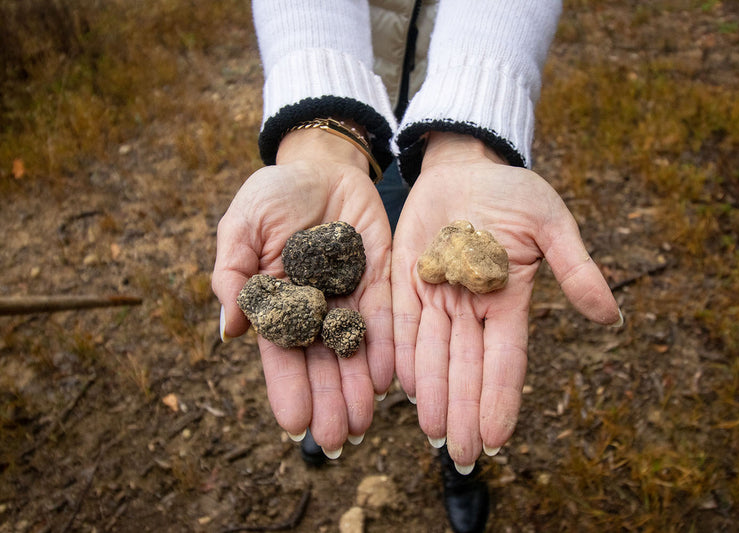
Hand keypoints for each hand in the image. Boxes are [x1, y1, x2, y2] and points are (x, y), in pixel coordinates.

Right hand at [212, 127, 393, 454]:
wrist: (322, 165)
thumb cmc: (274, 194)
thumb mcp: (242, 225)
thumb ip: (234, 273)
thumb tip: (231, 330)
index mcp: (278, 302)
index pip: (282, 355)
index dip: (288, 389)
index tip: (294, 425)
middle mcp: (315, 309)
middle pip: (321, 363)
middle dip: (328, 402)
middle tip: (337, 440)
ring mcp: (348, 298)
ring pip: (353, 352)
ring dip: (357, 389)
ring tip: (364, 424)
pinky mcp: (381, 282)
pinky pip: (384, 320)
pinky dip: (386, 350)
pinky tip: (387, 380)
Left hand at [392, 132, 621, 469]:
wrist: (465, 166)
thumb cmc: (514, 192)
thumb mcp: (551, 223)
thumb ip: (575, 268)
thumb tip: (611, 317)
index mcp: (508, 299)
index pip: (505, 360)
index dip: (500, 398)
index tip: (498, 440)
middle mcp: (473, 307)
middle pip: (467, 368)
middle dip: (465, 411)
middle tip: (461, 456)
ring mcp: (439, 295)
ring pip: (435, 354)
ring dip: (435, 395)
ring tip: (433, 434)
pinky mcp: (409, 281)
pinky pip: (405, 324)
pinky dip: (405, 355)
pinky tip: (404, 389)